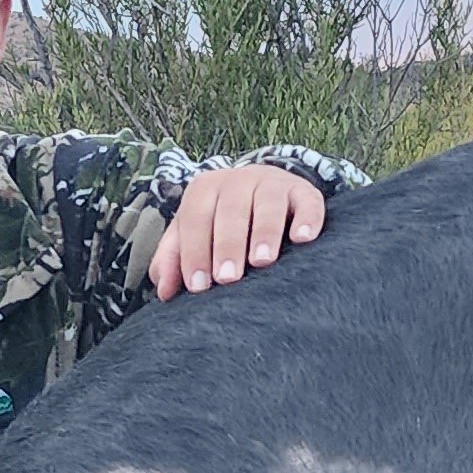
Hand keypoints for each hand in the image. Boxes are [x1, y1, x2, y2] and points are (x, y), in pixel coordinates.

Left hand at [152, 160, 324, 298]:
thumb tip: (164, 292)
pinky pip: (308, 202)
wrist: (260, 193)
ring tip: (262, 262)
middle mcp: (238, 180)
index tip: (198, 286)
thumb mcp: (191, 236)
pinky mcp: (304, 192)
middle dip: (228, 245)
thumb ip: (172, 260)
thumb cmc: (218, 225)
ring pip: (269, 204)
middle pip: (231, 211)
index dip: (194, 253)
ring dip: (265, 232)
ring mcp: (273, 183)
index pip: (195, 219)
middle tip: (228, 278)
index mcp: (204, 189)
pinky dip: (307, 219)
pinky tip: (303, 239)